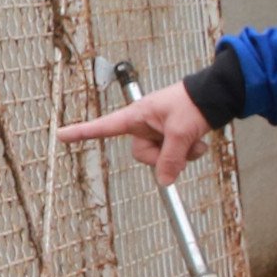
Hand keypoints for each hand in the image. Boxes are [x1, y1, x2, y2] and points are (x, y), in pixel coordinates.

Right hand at [56, 81, 208, 186]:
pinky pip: (173, 155)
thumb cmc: (193, 103)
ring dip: (180, 155)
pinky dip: (188, 152)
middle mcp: (144, 124)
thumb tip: (164, 181)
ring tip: (194, 140)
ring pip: (160, 157)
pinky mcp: (170, 136)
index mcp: (136, 115)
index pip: (103, 126)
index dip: (81, 132)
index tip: (60, 135)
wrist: (216, 95)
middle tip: (181, 146)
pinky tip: (198, 141)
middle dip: (163, 156)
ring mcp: (157, 131)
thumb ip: (170, 158)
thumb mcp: (181, 132)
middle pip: (142, 154)